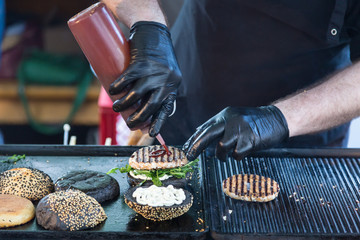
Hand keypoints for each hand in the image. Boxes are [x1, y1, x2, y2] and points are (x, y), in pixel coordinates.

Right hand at [109, 21, 181, 136]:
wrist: (153, 28)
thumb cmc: (155, 54)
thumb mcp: (162, 73)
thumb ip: (154, 87)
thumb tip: (139, 107)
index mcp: (172, 86)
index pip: (166, 109)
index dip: (158, 122)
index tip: (151, 134)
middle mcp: (167, 80)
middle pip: (151, 106)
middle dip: (138, 119)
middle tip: (128, 123)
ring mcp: (155, 71)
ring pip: (138, 94)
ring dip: (124, 104)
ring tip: (116, 107)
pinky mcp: (143, 62)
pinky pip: (129, 79)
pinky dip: (118, 86)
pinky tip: (112, 90)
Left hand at [183, 106, 288, 160]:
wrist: (276, 118)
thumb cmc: (253, 121)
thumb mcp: (233, 118)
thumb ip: (217, 126)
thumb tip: (198, 133)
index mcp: (225, 115)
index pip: (205, 128)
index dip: (193, 139)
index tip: (185, 149)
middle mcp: (231, 120)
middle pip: (208, 134)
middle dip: (196, 146)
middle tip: (189, 156)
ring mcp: (241, 129)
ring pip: (221, 146)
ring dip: (220, 155)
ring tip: (223, 157)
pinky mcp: (250, 139)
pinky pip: (237, 153)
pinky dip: (236, 156)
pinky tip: (239, 154)